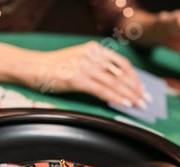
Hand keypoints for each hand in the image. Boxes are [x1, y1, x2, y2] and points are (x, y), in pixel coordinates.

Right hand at [28, 41, 150, 107]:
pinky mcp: (76, 78)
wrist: (32, 67)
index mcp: (95, 49)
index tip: (143, 89)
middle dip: (137, 89)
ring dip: (130, 96)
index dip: (136, 78)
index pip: (123, 64)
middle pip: (122, 74)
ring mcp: (84, 66)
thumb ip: (98, 67)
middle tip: (147, 101)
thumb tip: (119, 84)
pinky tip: (125, 104)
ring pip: (114, 83)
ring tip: (140, 105)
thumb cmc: (56, 68)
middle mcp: (92, 55)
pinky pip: (102, 90)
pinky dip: (116, 98)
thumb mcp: (80, 60)